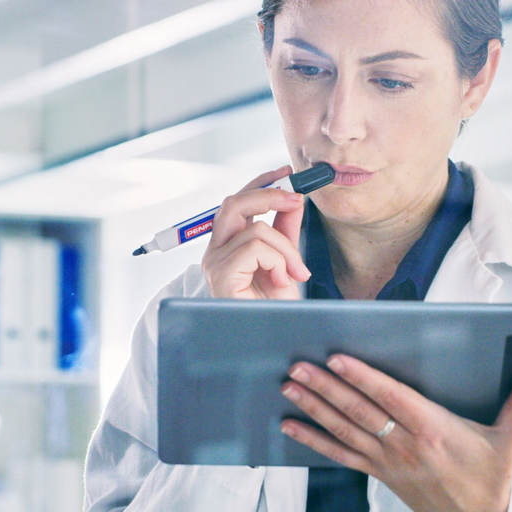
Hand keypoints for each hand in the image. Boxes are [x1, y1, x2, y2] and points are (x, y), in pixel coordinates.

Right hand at [200, 166, 310, 299]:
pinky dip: (278, 261)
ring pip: (254, 228)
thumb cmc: (274, 307)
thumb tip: (295, 198)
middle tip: (297, 198)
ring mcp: (214, 263)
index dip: (262, 183)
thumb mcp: (286, 260)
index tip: (288, 173)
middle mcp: (215, 251)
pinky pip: (255, 248)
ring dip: (286, 247)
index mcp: (227, 244)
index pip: (238, 202)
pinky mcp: (220, 275)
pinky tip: (281, 281)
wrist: (272, 339)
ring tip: (296, 272)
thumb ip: (286, 229)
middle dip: (269, 194)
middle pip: (234, 203)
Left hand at [280, 353, 511, 511]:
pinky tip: (288, 426)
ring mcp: (388, 462)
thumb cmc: (491, 479)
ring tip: (288, 387)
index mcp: (433, 431)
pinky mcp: (379, 475)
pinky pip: (341, 456)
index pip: (392, 398)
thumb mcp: (510, 442)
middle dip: (326, 388)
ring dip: (314, 408)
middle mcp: (405, 446)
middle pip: (360, 412)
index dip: (364, 378)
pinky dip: (313, 440)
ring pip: (344, 430)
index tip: (338, 359)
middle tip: (297, 366)